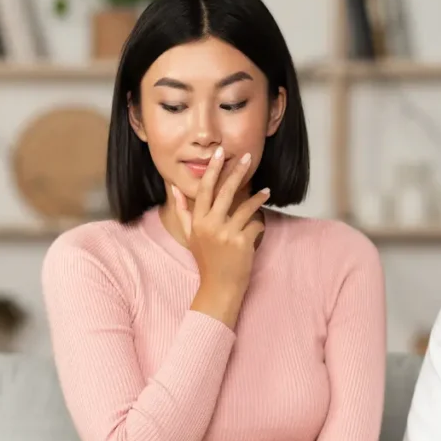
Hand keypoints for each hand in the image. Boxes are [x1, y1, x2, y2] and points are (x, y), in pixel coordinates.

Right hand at [171, 147, 268, 328]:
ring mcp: (226, 234)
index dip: (213, 170)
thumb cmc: (206, 260)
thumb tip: (174, 187)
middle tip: (248, 157)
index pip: (204, 189)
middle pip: (225, 191)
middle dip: (237, 172)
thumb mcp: (190, 235)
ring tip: (266, 191)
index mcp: (197, 221)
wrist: (219, 287)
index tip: (220, 153)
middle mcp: (210, 225)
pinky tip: (260, 226)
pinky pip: (255, 224)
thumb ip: (183, 210)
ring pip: (245, 207)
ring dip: (258, 197)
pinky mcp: (242, 243)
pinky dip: (259, 223)